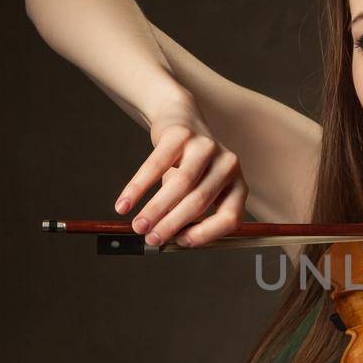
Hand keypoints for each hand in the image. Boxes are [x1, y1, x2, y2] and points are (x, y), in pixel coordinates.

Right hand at [116, 99, 246, 247]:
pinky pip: (156, 164)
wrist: (179, 119)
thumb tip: (164, 240)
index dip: (206, 234)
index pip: (230, 218)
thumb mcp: (195, 191)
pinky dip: (138, 187)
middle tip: (151, 239)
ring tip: (138, 226)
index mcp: (238, 186)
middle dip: (172, 225)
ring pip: (181, 185)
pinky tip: (124, 204)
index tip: (180, 243)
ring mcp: (206, 147)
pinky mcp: (181, 134)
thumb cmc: (188, 166)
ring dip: (155, 209)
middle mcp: (228, 165)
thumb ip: (186, 215)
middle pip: (200, 202)